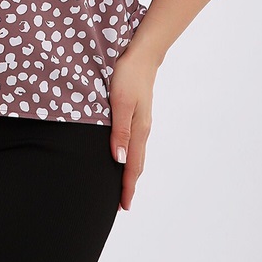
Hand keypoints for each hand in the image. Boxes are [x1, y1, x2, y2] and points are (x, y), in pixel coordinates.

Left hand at [109, 48, 157, 210]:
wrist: (142, 55)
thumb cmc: (128, 75)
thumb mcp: (120, 102)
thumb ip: (119, 130)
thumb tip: (120, 160)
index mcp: (138, 129)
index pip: (132, 166)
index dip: (126, 187)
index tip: (123, 206)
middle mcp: (142, 129)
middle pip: (136, 164)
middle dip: (129, 185)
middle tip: (121, 204)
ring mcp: (141, 121)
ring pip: (136, 153)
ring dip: (130, 171)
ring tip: (122, 186)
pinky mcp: (138, 113)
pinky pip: (135, 142)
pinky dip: (130, 156)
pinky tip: (123, 156)